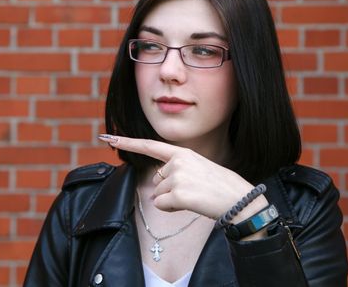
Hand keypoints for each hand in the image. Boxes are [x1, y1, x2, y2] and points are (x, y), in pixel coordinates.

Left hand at [99, 134, 267, 221]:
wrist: (239, 199)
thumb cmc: (219, 186)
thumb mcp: (198, 168)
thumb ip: (176, 168)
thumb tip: (158, 181)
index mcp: (182, 153)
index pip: (150, 146)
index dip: (127, 142)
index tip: (108, 138)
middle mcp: (177, 161)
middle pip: (156, 181)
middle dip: (169, 189)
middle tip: (194, 190)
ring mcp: (177, 177)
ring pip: (158, 194)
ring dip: (173, 200)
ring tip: (195, 196)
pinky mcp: (178, 193)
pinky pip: (161, 205)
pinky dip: (172, 209)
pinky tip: (191, 204)